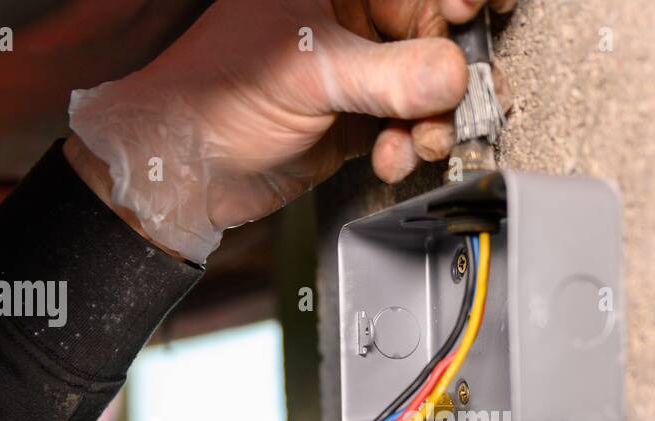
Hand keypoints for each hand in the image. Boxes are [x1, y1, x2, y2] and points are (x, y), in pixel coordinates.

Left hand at [67, 0, 514, 260]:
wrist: (185, 170)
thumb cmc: (213, 94)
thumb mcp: (309, 73)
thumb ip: (387, 74)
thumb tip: (453, 73)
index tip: (470, 13)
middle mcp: (349, 17)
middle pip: (433, 33)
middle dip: (449, 73)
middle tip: (457, 98)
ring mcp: (358, 68)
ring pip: (428, 86)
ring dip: (433, 121)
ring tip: (420, 142)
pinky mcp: (360, 117)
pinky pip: (409, 126)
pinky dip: (410, 147)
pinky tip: (392, 157)